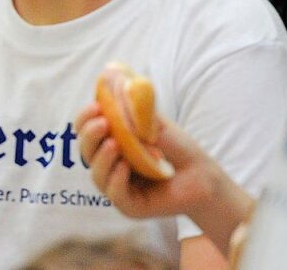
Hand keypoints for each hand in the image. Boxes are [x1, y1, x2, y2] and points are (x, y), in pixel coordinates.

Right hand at [75, 102, 252, 253]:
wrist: (202, 174)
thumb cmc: (177, 148)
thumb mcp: (152, 122)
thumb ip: (131, 108)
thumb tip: (113, 80)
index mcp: (111, 142)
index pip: (85, 131)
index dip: (85, 118)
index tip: (95, 106)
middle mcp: (110, 165)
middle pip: (86, 152)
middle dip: (90, 136)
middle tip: (104, 123)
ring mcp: (118, 186)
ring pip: (96, 175)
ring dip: (102, 158)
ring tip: (115, 145)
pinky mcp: (130, 206)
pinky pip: (114, 193)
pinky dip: (116, 179)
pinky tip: (126, 167)